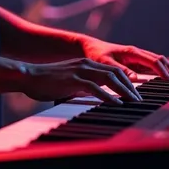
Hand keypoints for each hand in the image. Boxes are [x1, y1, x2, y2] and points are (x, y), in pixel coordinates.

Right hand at [21, 57, 142, 104]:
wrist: (29, 77)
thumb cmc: (47, 83)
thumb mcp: (70, 84)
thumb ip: (83, 87)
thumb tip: (96, 98)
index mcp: (86, 64)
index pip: (113, 70)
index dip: (127, 81)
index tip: (136, 94)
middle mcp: (85, 64)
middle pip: (115, 72)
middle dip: (130, 86)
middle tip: (140, 100)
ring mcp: (80, 71)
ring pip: (109, 78)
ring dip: (124, 91)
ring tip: (133, 102)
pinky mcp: (73, 80)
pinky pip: (96, 87)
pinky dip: (108, 96)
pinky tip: (117, 104)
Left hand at [80, 36, 168, 81]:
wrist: (89, 47)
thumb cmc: (96, 55)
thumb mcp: (105, 63)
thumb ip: (120, 70)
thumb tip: (135, 79)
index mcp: (132, 52)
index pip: (153, 61)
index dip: (163, 71)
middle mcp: (136, 53)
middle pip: (159, 59)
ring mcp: (136, 57)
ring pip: (156, 61)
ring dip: (167, 68)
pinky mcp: (134, 61)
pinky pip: (150, 64)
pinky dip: (160, 70)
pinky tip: (165, 77)